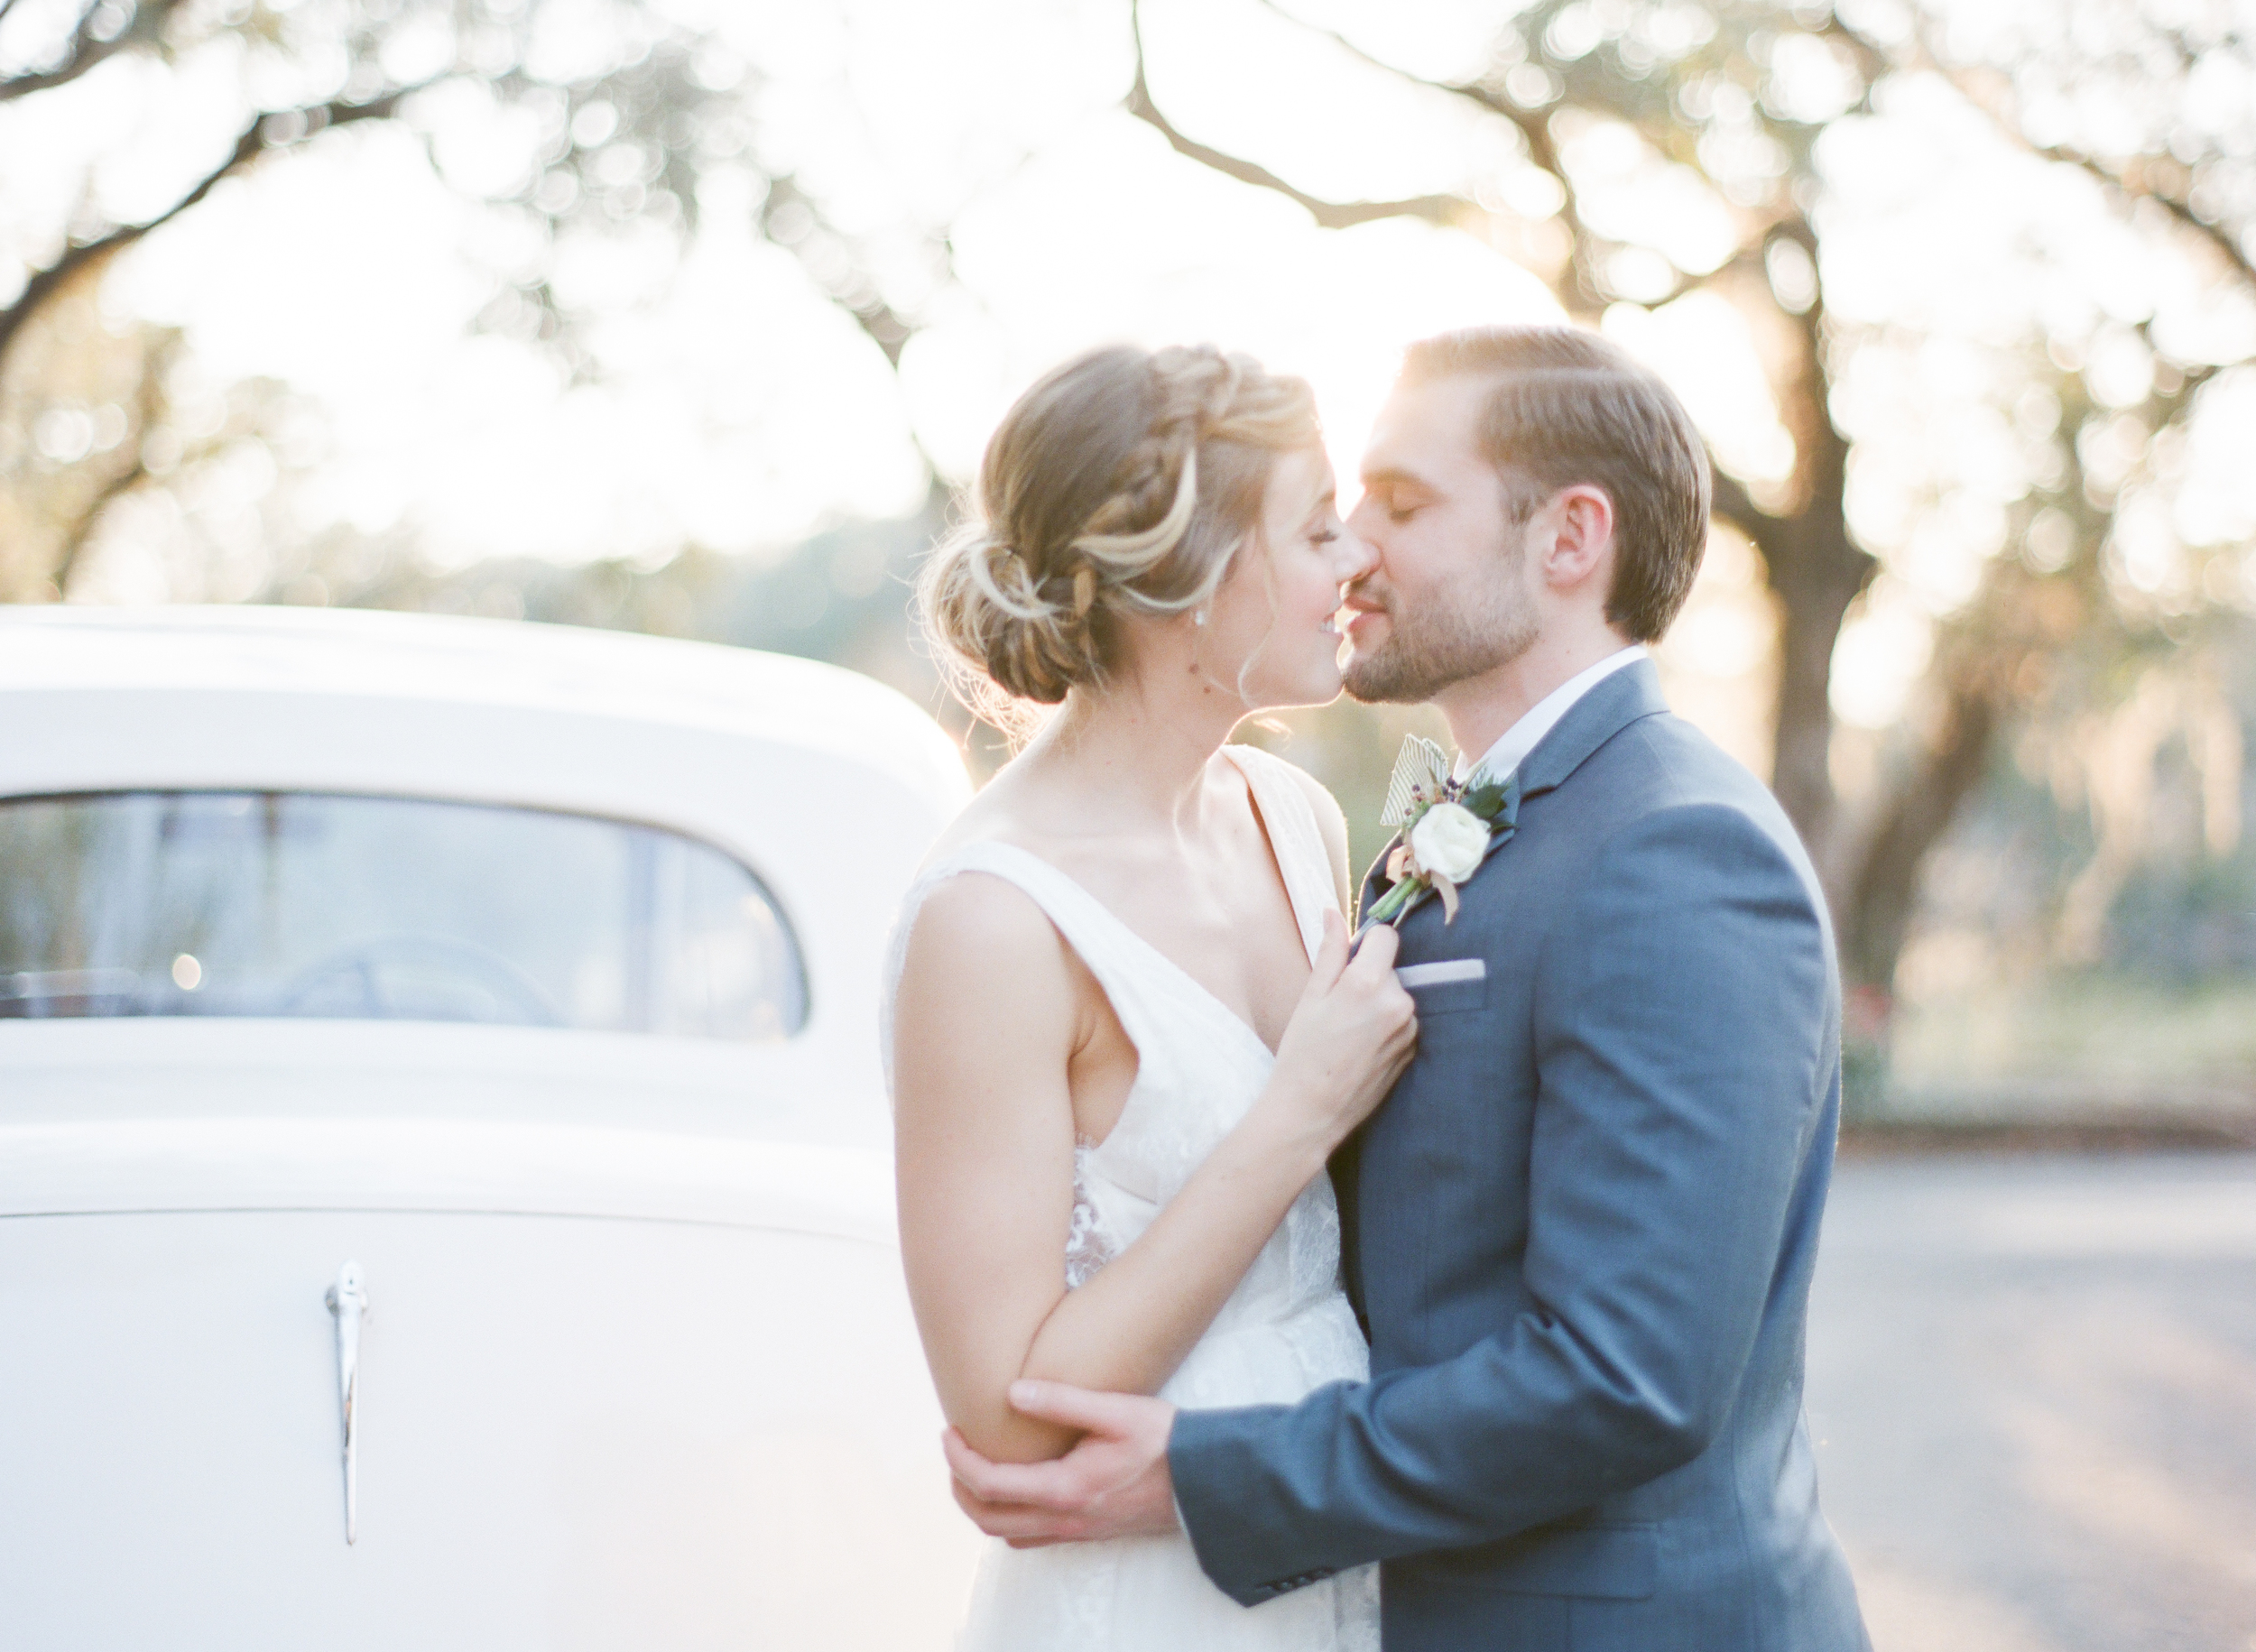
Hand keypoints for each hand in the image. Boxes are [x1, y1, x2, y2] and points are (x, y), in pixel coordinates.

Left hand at [941, 1381, 1179, 1547]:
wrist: (1206, 1481)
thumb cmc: (1165, 1441)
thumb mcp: (1116, 1411)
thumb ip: (1063, 1401)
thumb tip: (1011, 1392)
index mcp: (1064, 1489)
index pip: (989, 1485)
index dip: (958, 1460)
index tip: (949, 1431)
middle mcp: (1065, 1519)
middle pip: (988, 1519)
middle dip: (959, 1486)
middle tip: (954, 1449)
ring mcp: (1077, 1531)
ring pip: (1008, 1534)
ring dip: (981, 1506)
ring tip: (977, 1466)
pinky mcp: (1088, 1531)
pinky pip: (1032, 1536)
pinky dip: (1009, 1516)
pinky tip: (1017, 1486)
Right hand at [1266, 909, 1417, 1146]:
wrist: (1313, 1111)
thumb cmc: (1303, 1053)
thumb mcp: (1310, 997)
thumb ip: (1329, 951)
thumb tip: (1333, 912)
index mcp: (1368, 983)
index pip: (1386, 936)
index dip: (1366, 943)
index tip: (1349, 960)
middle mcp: (1398, 1003)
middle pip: (1390, 968)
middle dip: (1369, 976)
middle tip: (1339, 1006)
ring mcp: (1410, 1028)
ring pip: (1397, 995)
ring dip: (1379, 1002)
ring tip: (1350, 1030)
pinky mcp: (1414, 1049)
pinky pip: (1402, 1020)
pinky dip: (1387, 1024)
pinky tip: (1362, 1046)